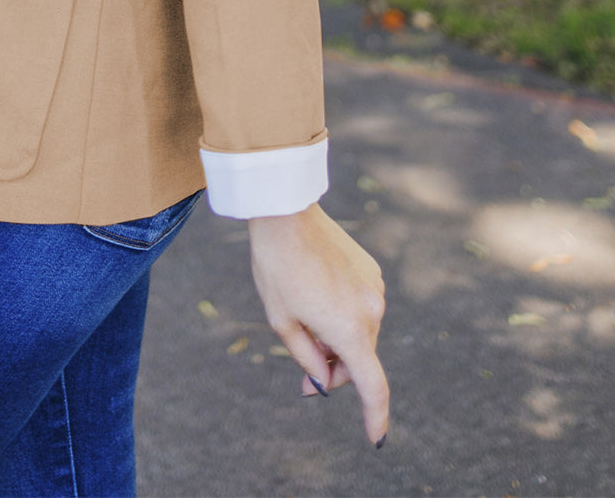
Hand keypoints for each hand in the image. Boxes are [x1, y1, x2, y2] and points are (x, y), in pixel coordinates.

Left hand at [248, 205, 388, 444]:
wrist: (286, 213)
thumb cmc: (277, 268)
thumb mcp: (282, 321)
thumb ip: (307, 358)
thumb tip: (325, 380)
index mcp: (350, 330)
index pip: (372, 386)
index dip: (375, 417)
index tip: (374, 439)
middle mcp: (371, 312)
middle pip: (358, 358)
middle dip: (334, 369)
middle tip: (305, 377)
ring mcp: (375, 289)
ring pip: (359, 332)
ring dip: (338, 339)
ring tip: (304, 317)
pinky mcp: (371, 271)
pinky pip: (360, 305)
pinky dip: (343, 314)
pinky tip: (316, 293)